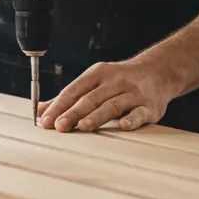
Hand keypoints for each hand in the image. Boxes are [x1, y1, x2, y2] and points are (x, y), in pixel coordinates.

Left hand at [38, 58, 179, 132]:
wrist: (158, 71)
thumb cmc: (119, 81)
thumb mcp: (94, 82)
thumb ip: (69, 97)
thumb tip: (40, 110)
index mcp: (98, 74)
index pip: (74, 90)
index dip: (59, 105)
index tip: (45, 121)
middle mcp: (115, 81)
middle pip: (91, 98)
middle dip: (73, 112)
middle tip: (59, 126)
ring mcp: (133, 93)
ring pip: (112, 105)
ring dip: (97, 116)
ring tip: (83, 127)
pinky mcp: (150, 106)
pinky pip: (140, 113)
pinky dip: (131, 119)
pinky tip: (123, 126)